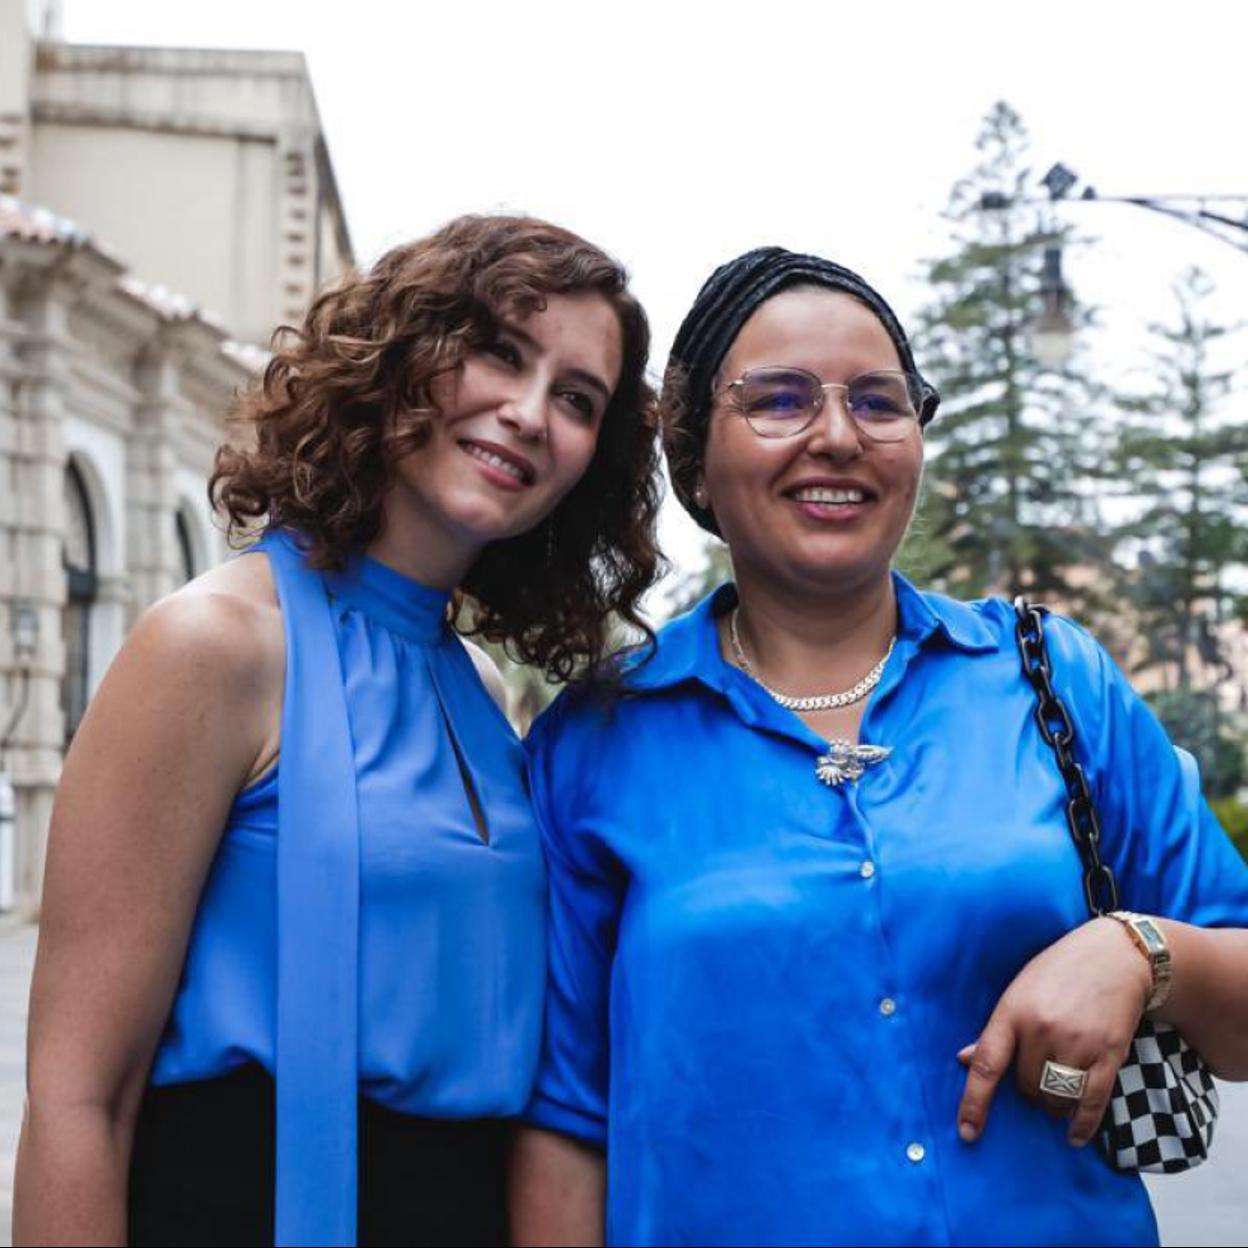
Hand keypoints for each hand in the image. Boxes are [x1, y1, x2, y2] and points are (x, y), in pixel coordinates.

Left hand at [956, 917, 1151, 1147]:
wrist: (1116, 956)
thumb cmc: (1059, 970)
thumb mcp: (1019, 990)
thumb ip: (995, 1030)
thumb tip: (964, 1059)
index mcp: (1013, 1011)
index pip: (987, 1064)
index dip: (974, 1102)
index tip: (967, 1132)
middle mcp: (1042, 1029)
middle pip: (1026, 1087)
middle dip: (1027, 1091)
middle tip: (1035, 1077)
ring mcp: (1077, 1043)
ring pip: (1057, 1098)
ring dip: (1053, 1105)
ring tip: (1054, 1094)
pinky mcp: (1109, 1054)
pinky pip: (1092, 1102)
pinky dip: (1082, 1125)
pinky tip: (1074, 1136)